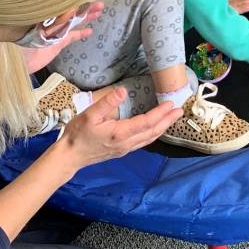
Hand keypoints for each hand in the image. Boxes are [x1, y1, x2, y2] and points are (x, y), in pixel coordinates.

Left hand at [20, 2, 104, 73]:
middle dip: (85, 6)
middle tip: (100, 3)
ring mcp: (56, 31)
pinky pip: (72, 36)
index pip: (64, 2)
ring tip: (99, 11)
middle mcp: (52, 20)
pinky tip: (90, 31)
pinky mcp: (58, 43)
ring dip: (86, 16)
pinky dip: (80, 33)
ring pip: (74, 21)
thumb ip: (54, 18)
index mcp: (47, 13)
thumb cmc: (23, 39)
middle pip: (72, 11)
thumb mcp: (37, 26)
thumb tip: (70, 9)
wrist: (18, 60)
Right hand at [56, 86, 182, 169]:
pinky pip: (143, 142)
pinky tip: (155, 129)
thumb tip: (122, 91)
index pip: (146, 122)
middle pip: (152, 132)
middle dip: (167, 121)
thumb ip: (107, 102)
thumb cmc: (77, 134)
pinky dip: (153, 134)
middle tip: (180, 111)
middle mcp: (126, 143)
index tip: (170, 104)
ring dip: (162, 128)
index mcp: (120, 133)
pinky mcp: (121, 151)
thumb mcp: (89, 115)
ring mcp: (125, 149)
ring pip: (149, 139)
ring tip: (172, 118)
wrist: (69, 157)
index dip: (160, 113)